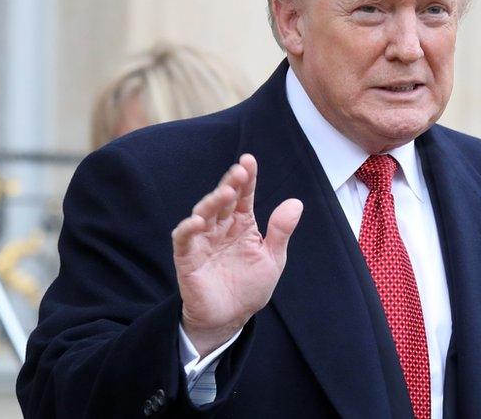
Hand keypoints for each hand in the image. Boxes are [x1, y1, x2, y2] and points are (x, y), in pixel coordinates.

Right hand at [173, 154, 302, 356]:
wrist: (231, 318)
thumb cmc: (250, 287)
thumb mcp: (273, 259)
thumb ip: (280, 232)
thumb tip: (296, 202)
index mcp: (241, 224)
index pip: (243, 196)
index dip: (246, 179)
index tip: (249, 160)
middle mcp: (220, 228)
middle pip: (223, 200)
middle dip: (230, 185)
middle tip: (239, 171)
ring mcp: (203, 241)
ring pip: (203, 214)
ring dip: (212, 201)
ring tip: (224, 192)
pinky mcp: (187, 257)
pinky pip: (184, 239)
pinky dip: (188, 229)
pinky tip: (197, 221)